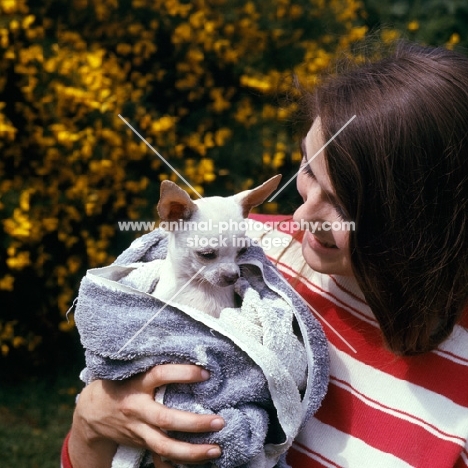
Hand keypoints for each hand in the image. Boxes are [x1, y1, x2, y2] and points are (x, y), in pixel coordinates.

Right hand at [68, 364, 223, 467]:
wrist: (92, 412)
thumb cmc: (121, 383)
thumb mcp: (132, 370)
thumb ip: (154, 366)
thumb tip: (190, 352)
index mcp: (137, 384)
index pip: (160, 375)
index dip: (183, 374)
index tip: (206, 373)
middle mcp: (137, 409)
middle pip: (166, 419)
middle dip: (195, 423)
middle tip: (219, 421)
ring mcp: (138, 430)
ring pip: (164, 446)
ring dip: (192, 451)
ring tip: (216, 449)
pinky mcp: (141, 443)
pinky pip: (161, 457)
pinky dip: (179, 462)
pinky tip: (199, 462)